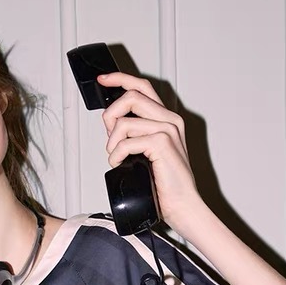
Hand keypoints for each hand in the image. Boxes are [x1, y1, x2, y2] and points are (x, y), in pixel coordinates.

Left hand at [97, 71, 201, 232]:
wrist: (182, 205)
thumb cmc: (166, 185)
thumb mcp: (147, 153)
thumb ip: (135, 134)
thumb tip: (112, 124)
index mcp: (167, 119)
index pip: (142, 87)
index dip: (120, 79)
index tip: (103, 80)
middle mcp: (170, 120)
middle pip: (131, 96)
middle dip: (110, 115)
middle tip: (109, 137)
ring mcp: (167, 130)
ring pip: (124, 122)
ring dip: (112, 143)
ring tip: (116, 158)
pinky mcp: (162, 143)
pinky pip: (126, 142)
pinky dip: (116, 155)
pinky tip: (120, 164)